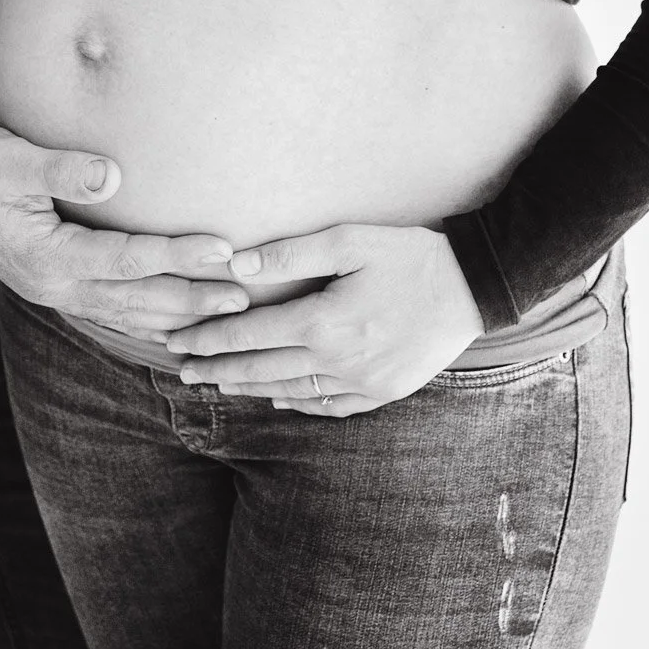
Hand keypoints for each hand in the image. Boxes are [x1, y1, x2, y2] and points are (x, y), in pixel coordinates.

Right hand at [0, 124, 249, 334]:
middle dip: (194, 300)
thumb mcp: (8, 157)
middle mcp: (56, 286)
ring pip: (130, 314)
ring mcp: (56, 292)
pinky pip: (114, 312)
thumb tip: (113, 175)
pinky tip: (176, 323)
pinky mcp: (58, 285)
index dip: (180, 255)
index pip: (130, 260)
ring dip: (179, 316)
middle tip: (246, 298)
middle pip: (139, 300)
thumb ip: (60, 167)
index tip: (225, 248)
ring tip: (226, 315)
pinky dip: (150, 320)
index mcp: (49, 258)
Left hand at [164, 223, 483, 414]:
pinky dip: (295, 403)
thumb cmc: (408, 255)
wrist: (472, 289)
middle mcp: (339, 361)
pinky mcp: (382, 393)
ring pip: (290, 392)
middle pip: (262, 370)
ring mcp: (362, 384)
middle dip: (217, 369)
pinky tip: (276, 398)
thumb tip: (236, 265)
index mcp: (325, 322)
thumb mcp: (349, 241)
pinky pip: (327, 407)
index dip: (209, 338)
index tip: (177, 340)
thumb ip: (291, 254)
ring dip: (248, 388)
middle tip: (181, 369)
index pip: (250, 335)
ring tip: (216, 384)